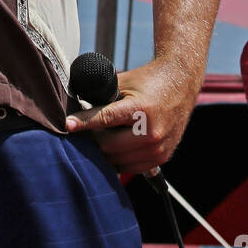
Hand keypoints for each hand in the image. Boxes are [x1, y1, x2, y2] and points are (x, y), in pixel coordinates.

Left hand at [66, 58, 199, 175]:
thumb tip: (77, 107)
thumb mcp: (124, 82)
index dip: (84, 122)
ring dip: (104, 152)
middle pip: (108, 146)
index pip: (105, 119)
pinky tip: (113, 147)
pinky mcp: (162, 157)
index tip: (67, 124)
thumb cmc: (149, 81)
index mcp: (141, 110)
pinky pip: (132, 167)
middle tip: (83, 131)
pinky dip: (119, 159)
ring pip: (118, 161)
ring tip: (98, 138)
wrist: (180, 84)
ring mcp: (158, 148)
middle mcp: (152, 132)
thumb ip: (102, 96)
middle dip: (92, 138)